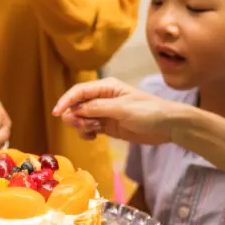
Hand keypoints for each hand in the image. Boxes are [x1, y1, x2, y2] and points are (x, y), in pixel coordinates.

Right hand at [51, 78, 182, 145]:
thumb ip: (98, 109)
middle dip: (74, 115)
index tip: (56, 113)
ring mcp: (105, 113)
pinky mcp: (108, 126)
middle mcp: (103, 98)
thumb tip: (75, 110)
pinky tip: (92, 137)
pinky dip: (87, 133)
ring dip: (81, 125)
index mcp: (107, 87)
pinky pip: (90, 128)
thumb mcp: (122, 109)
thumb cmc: (149, 111)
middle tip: (81, 125)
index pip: (79, 91)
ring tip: (92, 131)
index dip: (66, 101)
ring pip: (82, 117)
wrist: (168, 126)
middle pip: (77, 105)